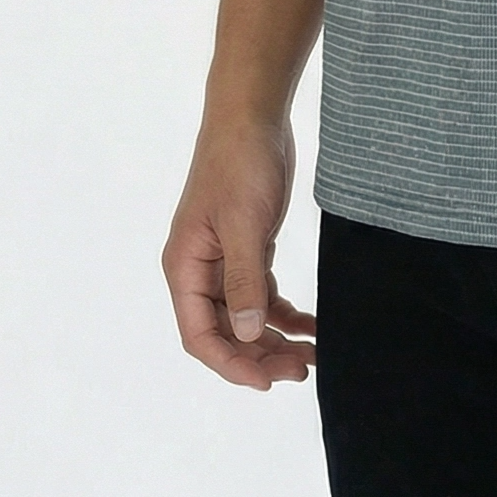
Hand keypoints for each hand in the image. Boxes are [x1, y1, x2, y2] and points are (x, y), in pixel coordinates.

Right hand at [162, 115, 315, 389]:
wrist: (253, 115)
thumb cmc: (240, 163)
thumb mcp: (244, 223)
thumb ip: (244, 280)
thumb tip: (248, 333)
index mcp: (184, 267)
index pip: (199, 335)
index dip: (231, 364)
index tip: (266, 382)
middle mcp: (199, 270)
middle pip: (225, 332)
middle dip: (260, 356)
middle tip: (302, 370)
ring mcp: (224, 260)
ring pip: (246, 318)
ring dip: (275, 340)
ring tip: (312, 356)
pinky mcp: (249, 247)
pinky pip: (263, 294)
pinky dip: (285, 314)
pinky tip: (311, 326)